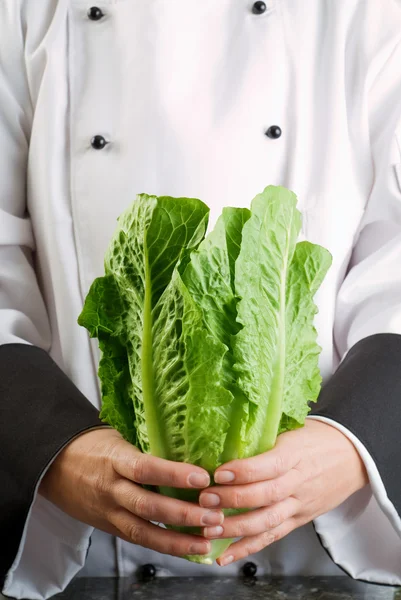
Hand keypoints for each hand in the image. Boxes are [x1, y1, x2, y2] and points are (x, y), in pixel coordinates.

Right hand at [39, 428, 221, 557]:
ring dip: (179, 539)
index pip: (146, 469)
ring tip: (208, 538)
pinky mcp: (110, 527)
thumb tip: (188, 443)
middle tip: (215, 514)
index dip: (174, 475)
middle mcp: (111, 489)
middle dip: (184, 515)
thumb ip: (146, 446)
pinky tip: (189, 547)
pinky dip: (165, 546)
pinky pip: (139, 540)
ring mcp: (109, 512)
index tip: (202, 477)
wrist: (53, 465)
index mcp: (114, 460)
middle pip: (148, 506)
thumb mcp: (118, 437)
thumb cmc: (92, 445)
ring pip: (144, 531)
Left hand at [199, 419, 367, 565]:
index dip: (243, 472)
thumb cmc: (316, 437)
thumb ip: (263, 437)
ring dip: (236, 528)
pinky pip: (272, 537)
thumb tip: (224, 437)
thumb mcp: (292, 429)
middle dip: (233, 501)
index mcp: (295, 453)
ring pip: (268, 521)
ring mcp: (299, 504)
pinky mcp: (299, 520)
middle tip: (206, 500)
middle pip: (265, 496)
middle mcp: (298, 482)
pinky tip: (224, 554)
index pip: (269, 466)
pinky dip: (247, 548)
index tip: (219, 473)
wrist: (352, 455)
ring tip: (210, 529)